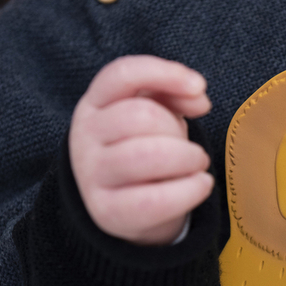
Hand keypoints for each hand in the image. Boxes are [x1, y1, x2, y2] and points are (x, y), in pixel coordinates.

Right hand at [69, 56, 213, 244]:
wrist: (125, 204)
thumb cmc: (144, 146)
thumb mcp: (155, 112)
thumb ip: (174, 93)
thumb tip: (198, 97)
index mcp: (95, 103)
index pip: (122, 73)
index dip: (164, 73)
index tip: (199, 87)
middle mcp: (85, 136)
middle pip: (140, 116)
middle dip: (179, 130)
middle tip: (193, 148)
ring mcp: (91, 175)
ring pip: (147, 155)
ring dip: (187, 158)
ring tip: (198, 164)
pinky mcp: (106, 212)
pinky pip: (154, 199)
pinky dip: (189, 190)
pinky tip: (200, 184)